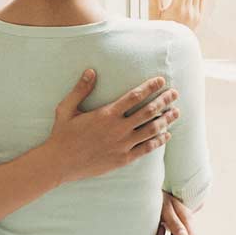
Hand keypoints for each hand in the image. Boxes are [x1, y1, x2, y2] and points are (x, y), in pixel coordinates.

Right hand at [45, 71, 179, 183]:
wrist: (59, 163)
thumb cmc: (62, 134)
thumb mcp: (67, 108)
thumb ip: (81, 89)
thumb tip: (91, 71)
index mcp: (106, 114)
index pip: (134, 96)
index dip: (150, 87)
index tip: (161, 80)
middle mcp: (118, 129)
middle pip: (148, 112)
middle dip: (163, 101)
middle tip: (175, 93)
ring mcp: (122, 145)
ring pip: (150, 130)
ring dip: (165, 120)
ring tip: (176, 112)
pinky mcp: (122, 159)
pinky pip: (145, 149)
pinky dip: (158, 141)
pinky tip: (166, 135)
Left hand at [154, 192, 196, 234]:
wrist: (154, 190)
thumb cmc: (160, 198)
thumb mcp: (166, 210)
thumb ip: (175, 224)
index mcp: (187, 219)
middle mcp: (186, 225)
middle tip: (158, 231)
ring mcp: (181, 228)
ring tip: (158, 227)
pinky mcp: (175, 229)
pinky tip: (159, 229)